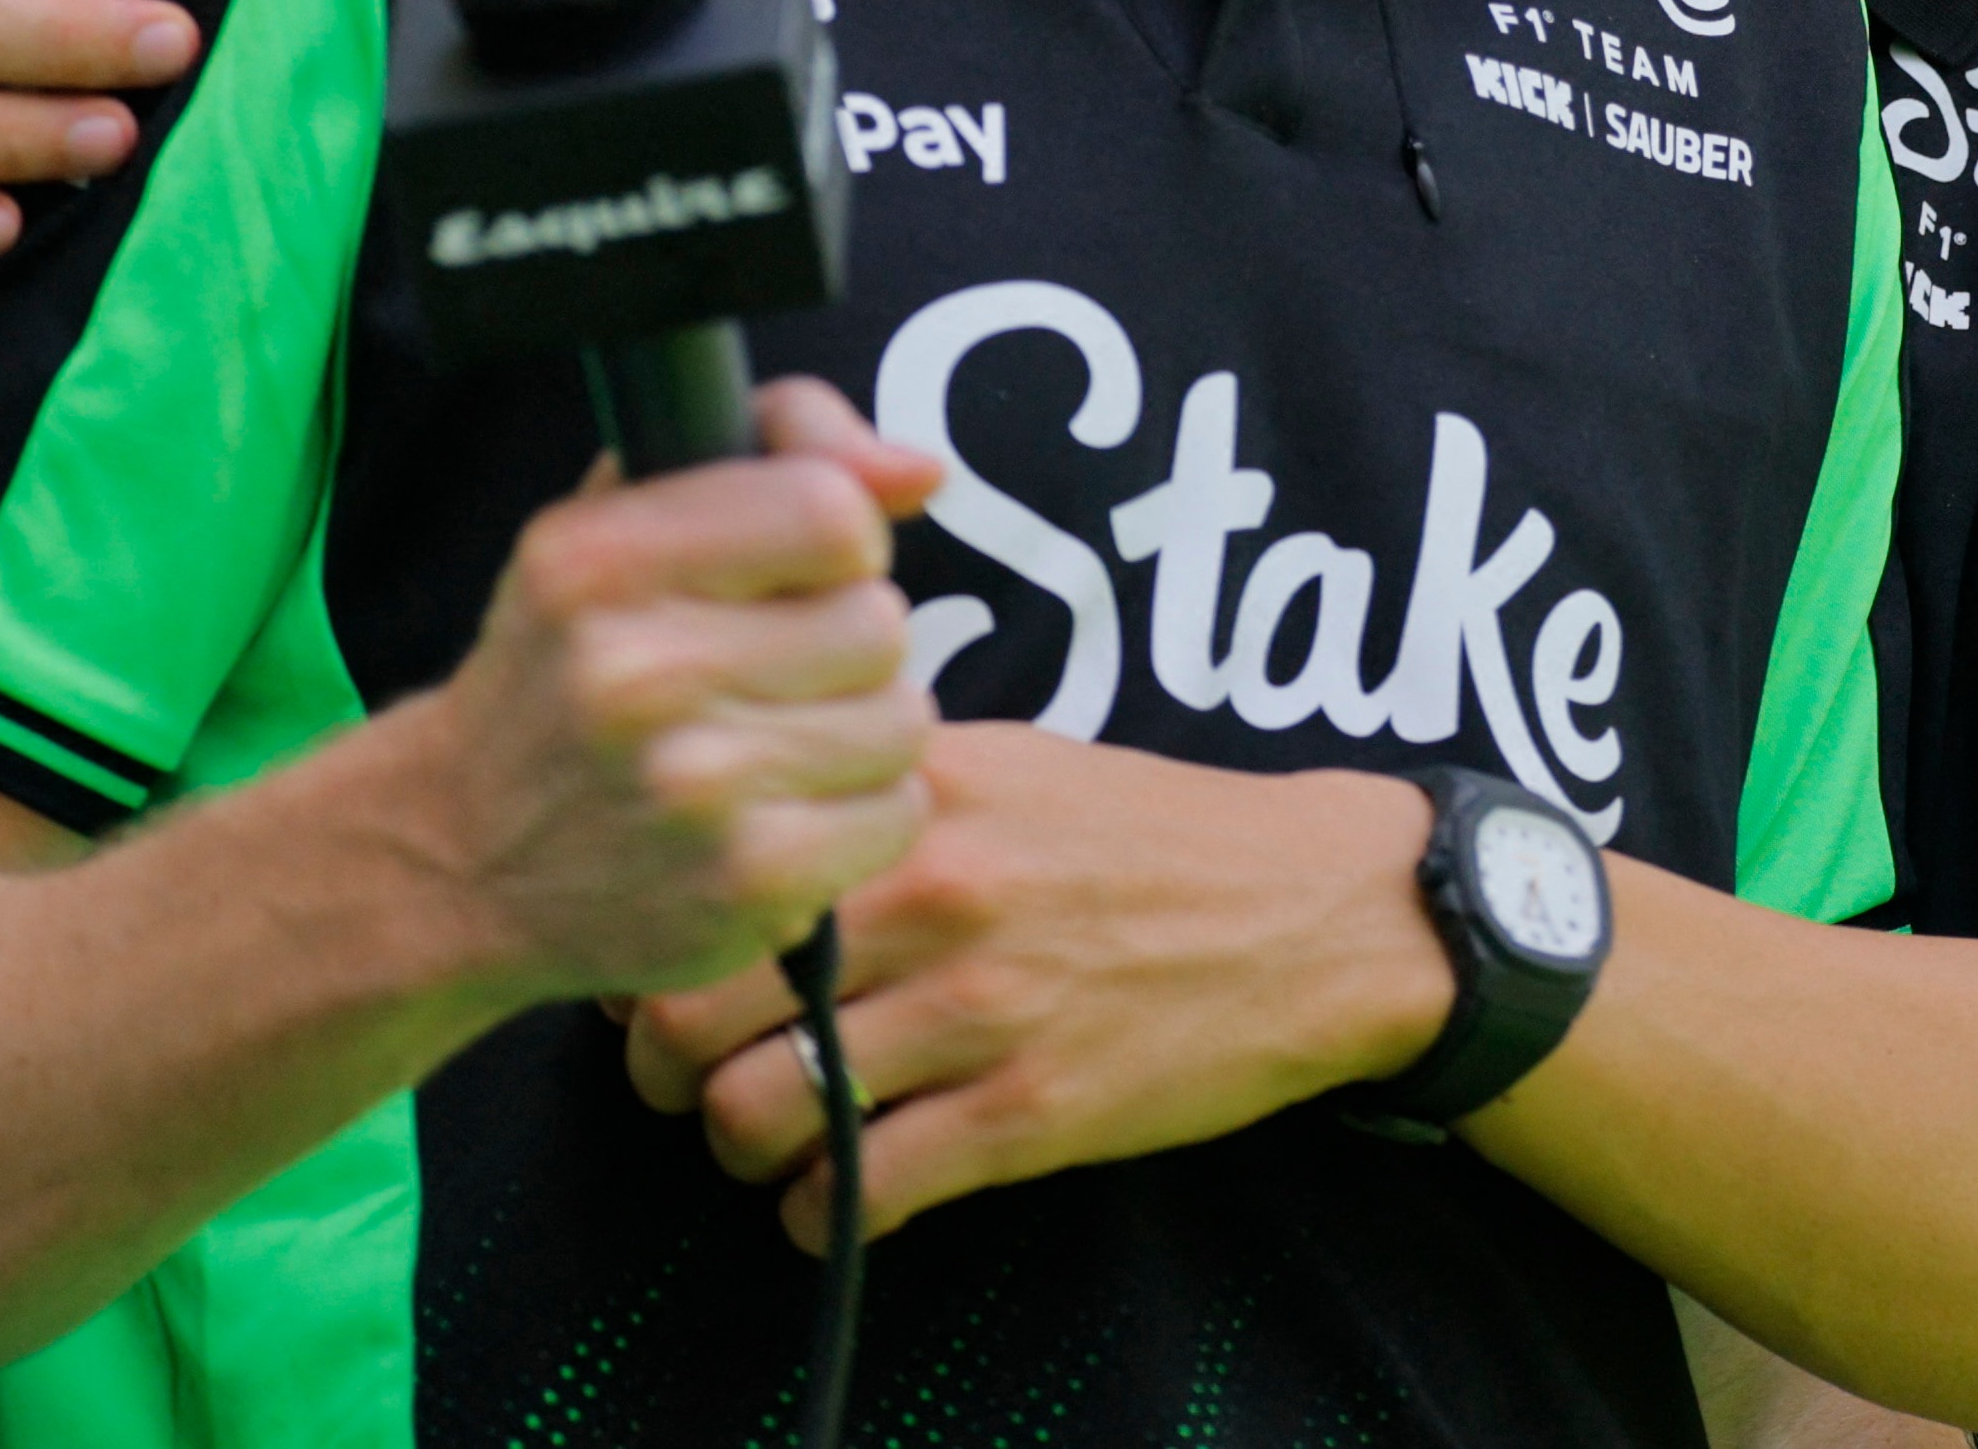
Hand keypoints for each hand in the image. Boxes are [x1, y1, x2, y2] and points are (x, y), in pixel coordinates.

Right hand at [418, 381, 947, 1004]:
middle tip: (771, 672)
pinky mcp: (745, 885)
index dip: (837, 539)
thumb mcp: (622, 520)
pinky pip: (897, 814)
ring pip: (901, 720)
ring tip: (773, 743)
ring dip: (861, 730)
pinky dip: (861, 816)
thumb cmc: (569, 663)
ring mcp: (693, 789)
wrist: (460, 856)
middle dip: (846, 642)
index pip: (827, 511)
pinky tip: (782, 814)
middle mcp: (634, 672)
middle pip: (878, 623)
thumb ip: (779, 450)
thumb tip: (923, 472)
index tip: (793, 572)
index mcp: (597, 561)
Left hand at [623, 724, 1450, 1245]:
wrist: (1317, 915)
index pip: (718, 864)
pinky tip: (830, 1200)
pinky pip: (858, 1193)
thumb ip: (887, 787)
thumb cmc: (1153, 836)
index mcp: (917, 792)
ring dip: (735, 1146)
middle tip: (675, 1076)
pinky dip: (815, 1216)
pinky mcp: (1025, 1114)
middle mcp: (930, 893)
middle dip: (660, 1061)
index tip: (664, 961)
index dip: (664, 929)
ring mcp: (978, 1009)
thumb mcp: (1013, 762)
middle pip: (698, 1004)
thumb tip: (761, 818)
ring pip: (756, 1110)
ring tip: (762, 1141)